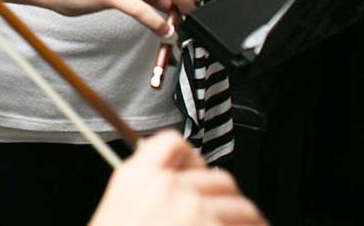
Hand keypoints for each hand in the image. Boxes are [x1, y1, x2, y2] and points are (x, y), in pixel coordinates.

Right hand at [88, 131, 266, 225]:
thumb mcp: (115, 213)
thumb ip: (145, 194)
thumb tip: (177, 190)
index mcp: (136, 178)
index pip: (173, 144)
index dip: (192, 159)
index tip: (199, 172)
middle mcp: (168, 187)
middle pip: (217, 178)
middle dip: (225, 198)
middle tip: (225, 215)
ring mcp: (196, 210)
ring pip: (242, 206)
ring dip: (248, 221)